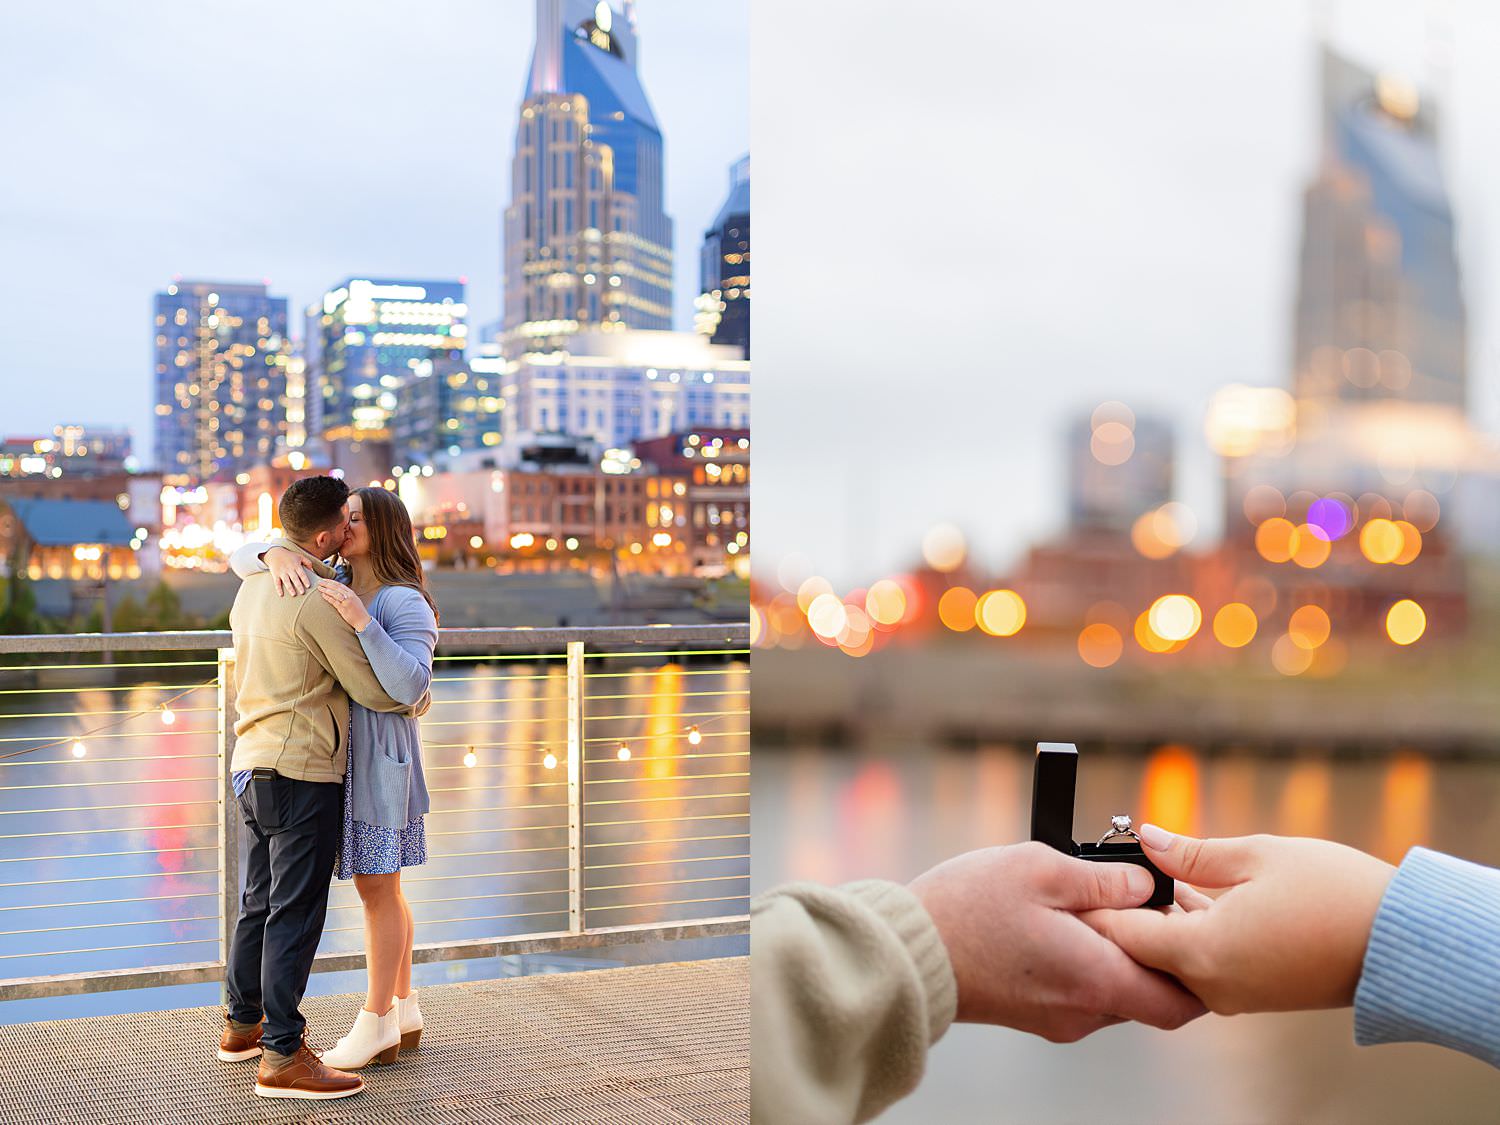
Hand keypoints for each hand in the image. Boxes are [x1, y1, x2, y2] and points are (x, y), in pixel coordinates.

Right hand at [264, 545, 313, 596]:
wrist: (275, 553)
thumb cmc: (289, 556)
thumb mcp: (300, 556)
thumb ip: (307, 562)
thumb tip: (313, 571)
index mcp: (296, 565)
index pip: (301, 574)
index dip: (305, 580)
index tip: (308, 586)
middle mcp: (289, 569)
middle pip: (294, 578)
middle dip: (298, 586)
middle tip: (302, 592)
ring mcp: (282, 572)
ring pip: (286, 581)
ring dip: (290, 588)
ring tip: (294, 594)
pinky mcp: (276, 575)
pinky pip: (277, 583)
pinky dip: (278, 589)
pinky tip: (281, 595)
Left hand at [318, 581, 371, 632]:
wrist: (363, 620)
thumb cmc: (358, 611)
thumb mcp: (354, 600)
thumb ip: (347, 595)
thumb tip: (337, 592)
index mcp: (351, 593)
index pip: (339, 585)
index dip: (331, 581)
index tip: (324, 580)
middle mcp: (349, 596)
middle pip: (336, 587)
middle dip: (327, 584)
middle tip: (319, 582)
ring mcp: (346, 602)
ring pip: (335, 593)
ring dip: (326, 590)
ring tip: (319, 588)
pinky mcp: (343, 609)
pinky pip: (334, 602)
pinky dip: (328, 598)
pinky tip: (323, 595)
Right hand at [908, 841, 1204, 1041]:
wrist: (908, 953)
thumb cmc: (968, 910)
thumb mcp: (1041, 868)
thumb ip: (1105, 879)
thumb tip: (1147, 883)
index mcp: (1097, 979)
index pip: (1182, 1000)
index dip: (1199, 965)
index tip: (1190, 921)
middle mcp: (1084, 1012)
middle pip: (1151, 994)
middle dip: (1157, 949)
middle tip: (1143, 896)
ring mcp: (1057, 1019)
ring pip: (1116, 990)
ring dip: (1118, 952)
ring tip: (1094, 901)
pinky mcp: (1034, 1014)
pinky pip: (1082, 991)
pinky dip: (1089, 960)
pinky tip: (1063, 921)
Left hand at [1081, 827, 1394, 1014]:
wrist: (1402, 943)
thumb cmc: (1336, 895)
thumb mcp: (1256, 856)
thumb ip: (1191, 853)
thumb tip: (1146, 839)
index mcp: (1202, 952)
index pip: (1122, 934)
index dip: (1096, 904)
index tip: (1078, 878)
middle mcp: (1211, 985)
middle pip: (1140, 951)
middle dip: (1124, 911)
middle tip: (1107, 869)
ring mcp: (1233, 995)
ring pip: (1170, 959)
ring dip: (1159, 920)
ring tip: (1151, 873)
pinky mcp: (1253, 995)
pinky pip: (1201, 966)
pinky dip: (1188, 933)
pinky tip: (1191, 895)